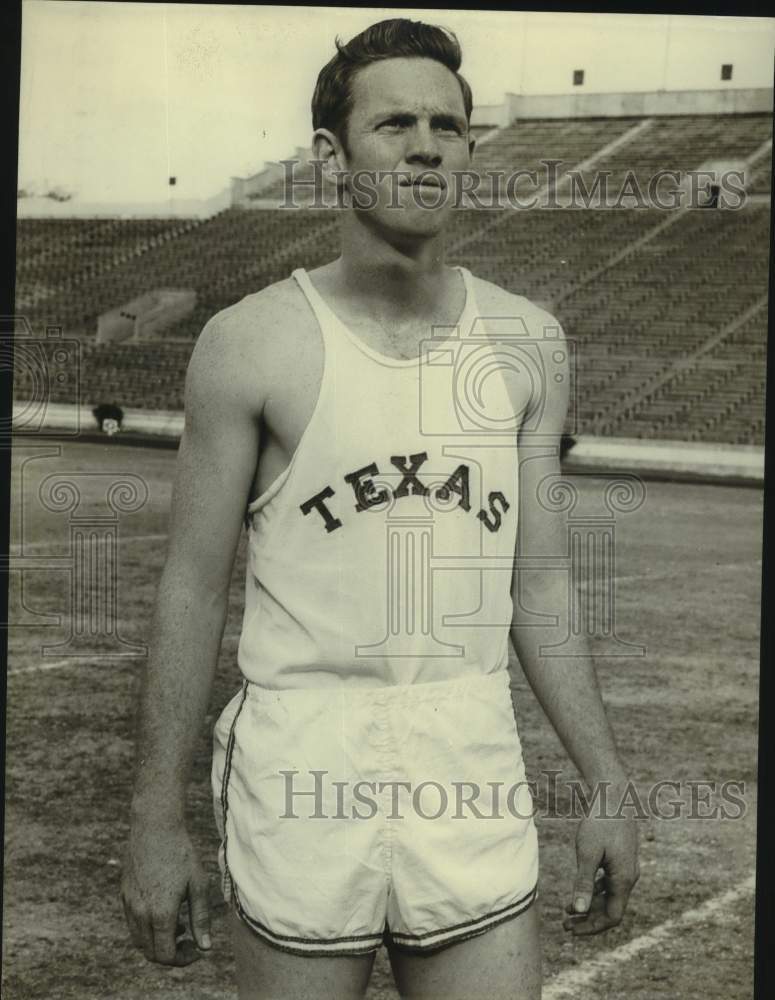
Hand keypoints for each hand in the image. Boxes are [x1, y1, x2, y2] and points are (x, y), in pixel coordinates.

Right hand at [121, 819, 211, 965]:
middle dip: (171, 953)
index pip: (166, 956)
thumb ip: (201, 919)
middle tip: (190, 940)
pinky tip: (164, 911)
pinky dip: (148, 928)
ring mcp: (129, 905)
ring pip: (140, 940)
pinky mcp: (124, 895)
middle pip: (151, 952)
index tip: (197, 949)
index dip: (183, 959)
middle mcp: (140, 913)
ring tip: (179, 924)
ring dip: (158, 941)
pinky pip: (133, 923)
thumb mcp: (198, 884)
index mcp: (161, 913)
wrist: (155, 827)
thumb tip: (205, 947)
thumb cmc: (181, 853)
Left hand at [563, 810, 638, 935]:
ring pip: (610, 897)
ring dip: (590, 906)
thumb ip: (583, 883)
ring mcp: (627, 868)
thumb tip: (579, 911)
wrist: (613, 795)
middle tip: (565, 924)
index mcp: (624, 879)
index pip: (612, 917)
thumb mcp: (587, 853)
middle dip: (589, 920)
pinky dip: (595, 891)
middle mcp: (629, 877)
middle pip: (611, 910)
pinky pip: (610, 884)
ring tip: (567, 911)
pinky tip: (580, 890)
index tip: (571, 929)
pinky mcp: (621, 859)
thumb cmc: (599, 822)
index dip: (592, 927)